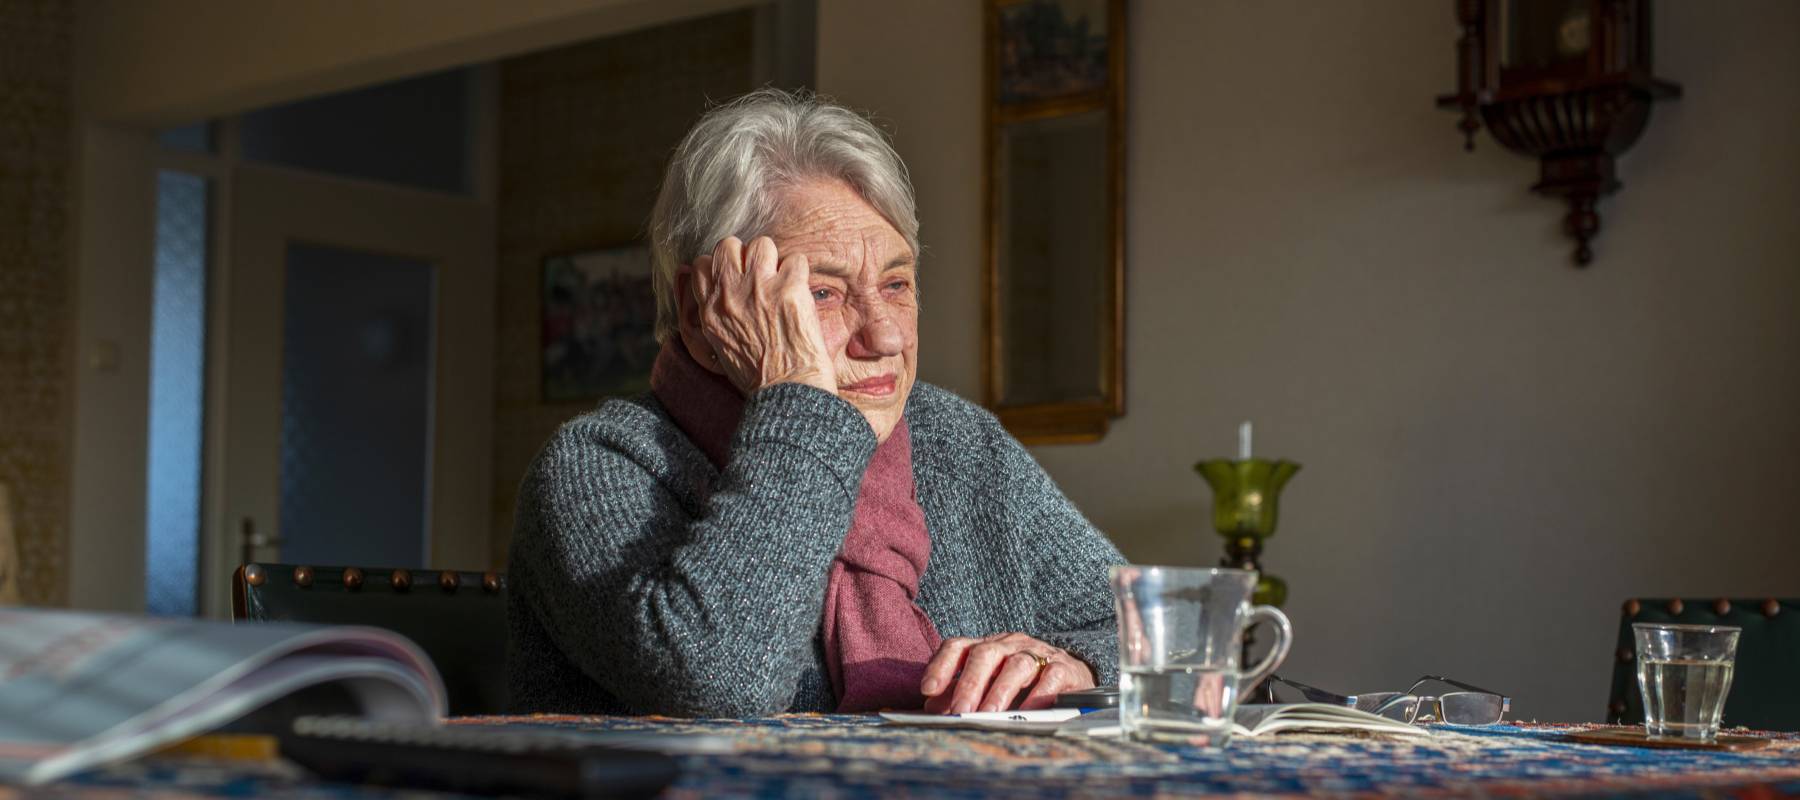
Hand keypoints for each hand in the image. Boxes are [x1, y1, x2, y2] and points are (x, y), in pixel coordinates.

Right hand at [684, 236, 836, 395]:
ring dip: (775, 260)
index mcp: (710, 310)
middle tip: (761, 276)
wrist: (787, 391)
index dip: (721, 266)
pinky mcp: (788, 289)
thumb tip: (708, 293)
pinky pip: (796, 259)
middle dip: (746, 255)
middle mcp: (729, 294)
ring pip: (762, 245)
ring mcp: (758, 288)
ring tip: (781, 283)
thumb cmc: (757, 375)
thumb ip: (712, 315)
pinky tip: (800, 293)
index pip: (702, 265)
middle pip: (729, 245)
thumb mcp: (718, 346)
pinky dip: (800, 274)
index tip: (736, 278)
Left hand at [919, 633, 1096, 713]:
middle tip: (960, 711)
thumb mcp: (987, 684)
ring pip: (1017, 664)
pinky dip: (1038, 694)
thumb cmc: (1022, 681)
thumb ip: (959, 694)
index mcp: (986, 646)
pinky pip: (1050, 676)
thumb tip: (930, 710)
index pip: (958, 646)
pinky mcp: (1063, 668)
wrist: (1071, 673)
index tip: (928, 690)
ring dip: (1000, 691)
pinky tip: (1027, 711)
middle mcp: (1009, 644)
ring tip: (989, 715)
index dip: (941, 666)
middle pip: (985, 653)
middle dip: (970, 683)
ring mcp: (1037, 653)